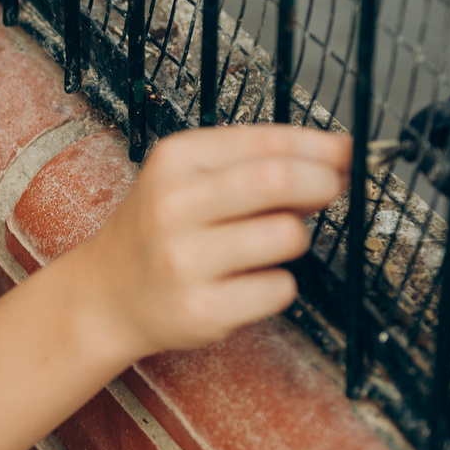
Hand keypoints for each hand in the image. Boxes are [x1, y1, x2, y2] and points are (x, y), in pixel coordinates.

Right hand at [62, 125, 348, 363]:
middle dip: (321, 183)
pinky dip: (278, 285)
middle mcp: (172, 205)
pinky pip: (280, 289)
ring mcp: (184, 260)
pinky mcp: (201, 309)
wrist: (106, 294)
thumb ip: (253, 162)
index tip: (343, 155)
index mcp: (174, 160)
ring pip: (287, 236)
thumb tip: (336, 155)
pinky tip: (247, 282)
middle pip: (277, 181)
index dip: (319, 147)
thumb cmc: (160, 230)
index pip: (266, 140)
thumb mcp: (188, 177)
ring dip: (295, 238)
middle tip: (329, 190)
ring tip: (268, 243)